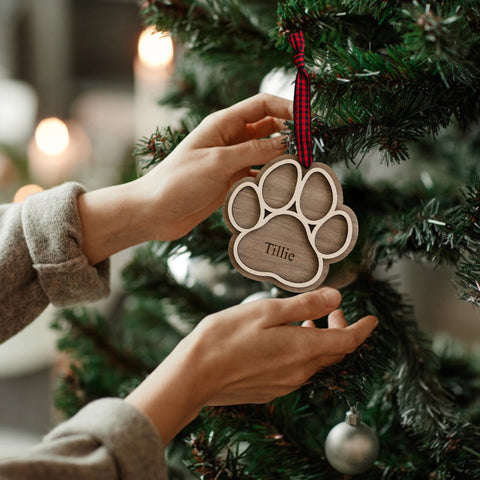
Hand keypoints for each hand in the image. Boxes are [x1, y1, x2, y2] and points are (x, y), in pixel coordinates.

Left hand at [77, 94, 291, 264]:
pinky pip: (258, 173)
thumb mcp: (217, 162)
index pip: (262, 105)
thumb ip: (252, 151)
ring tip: (303, 168)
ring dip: (283, 157)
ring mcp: (231, 160)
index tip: (309, 121)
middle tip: (310, 148)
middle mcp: (229, 138)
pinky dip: (271, 176)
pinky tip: (284, 185)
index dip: (287, 107)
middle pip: (268, 127)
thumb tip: (285, 143)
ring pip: (266, 151)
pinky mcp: (231, 180)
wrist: (155, 211)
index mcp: (223, 124)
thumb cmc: (178, 181)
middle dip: (290, 133)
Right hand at [125, 288, 377, 444]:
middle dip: (340, 329)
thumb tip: (336, 296)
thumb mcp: (267, 312)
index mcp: (303, 350)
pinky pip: (298, 370)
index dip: (363, 329)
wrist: (195, 375)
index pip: (347, 341)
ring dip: (319, 340)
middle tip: (332, 309)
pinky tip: (286, 339)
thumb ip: (305, 305)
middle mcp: (299, 371)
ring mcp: (285, 384)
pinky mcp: (270, 390)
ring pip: (315, 361)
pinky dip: (303, 352)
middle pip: (333, 352)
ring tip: (308, 320)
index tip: (373, 320)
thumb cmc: (226, 337)